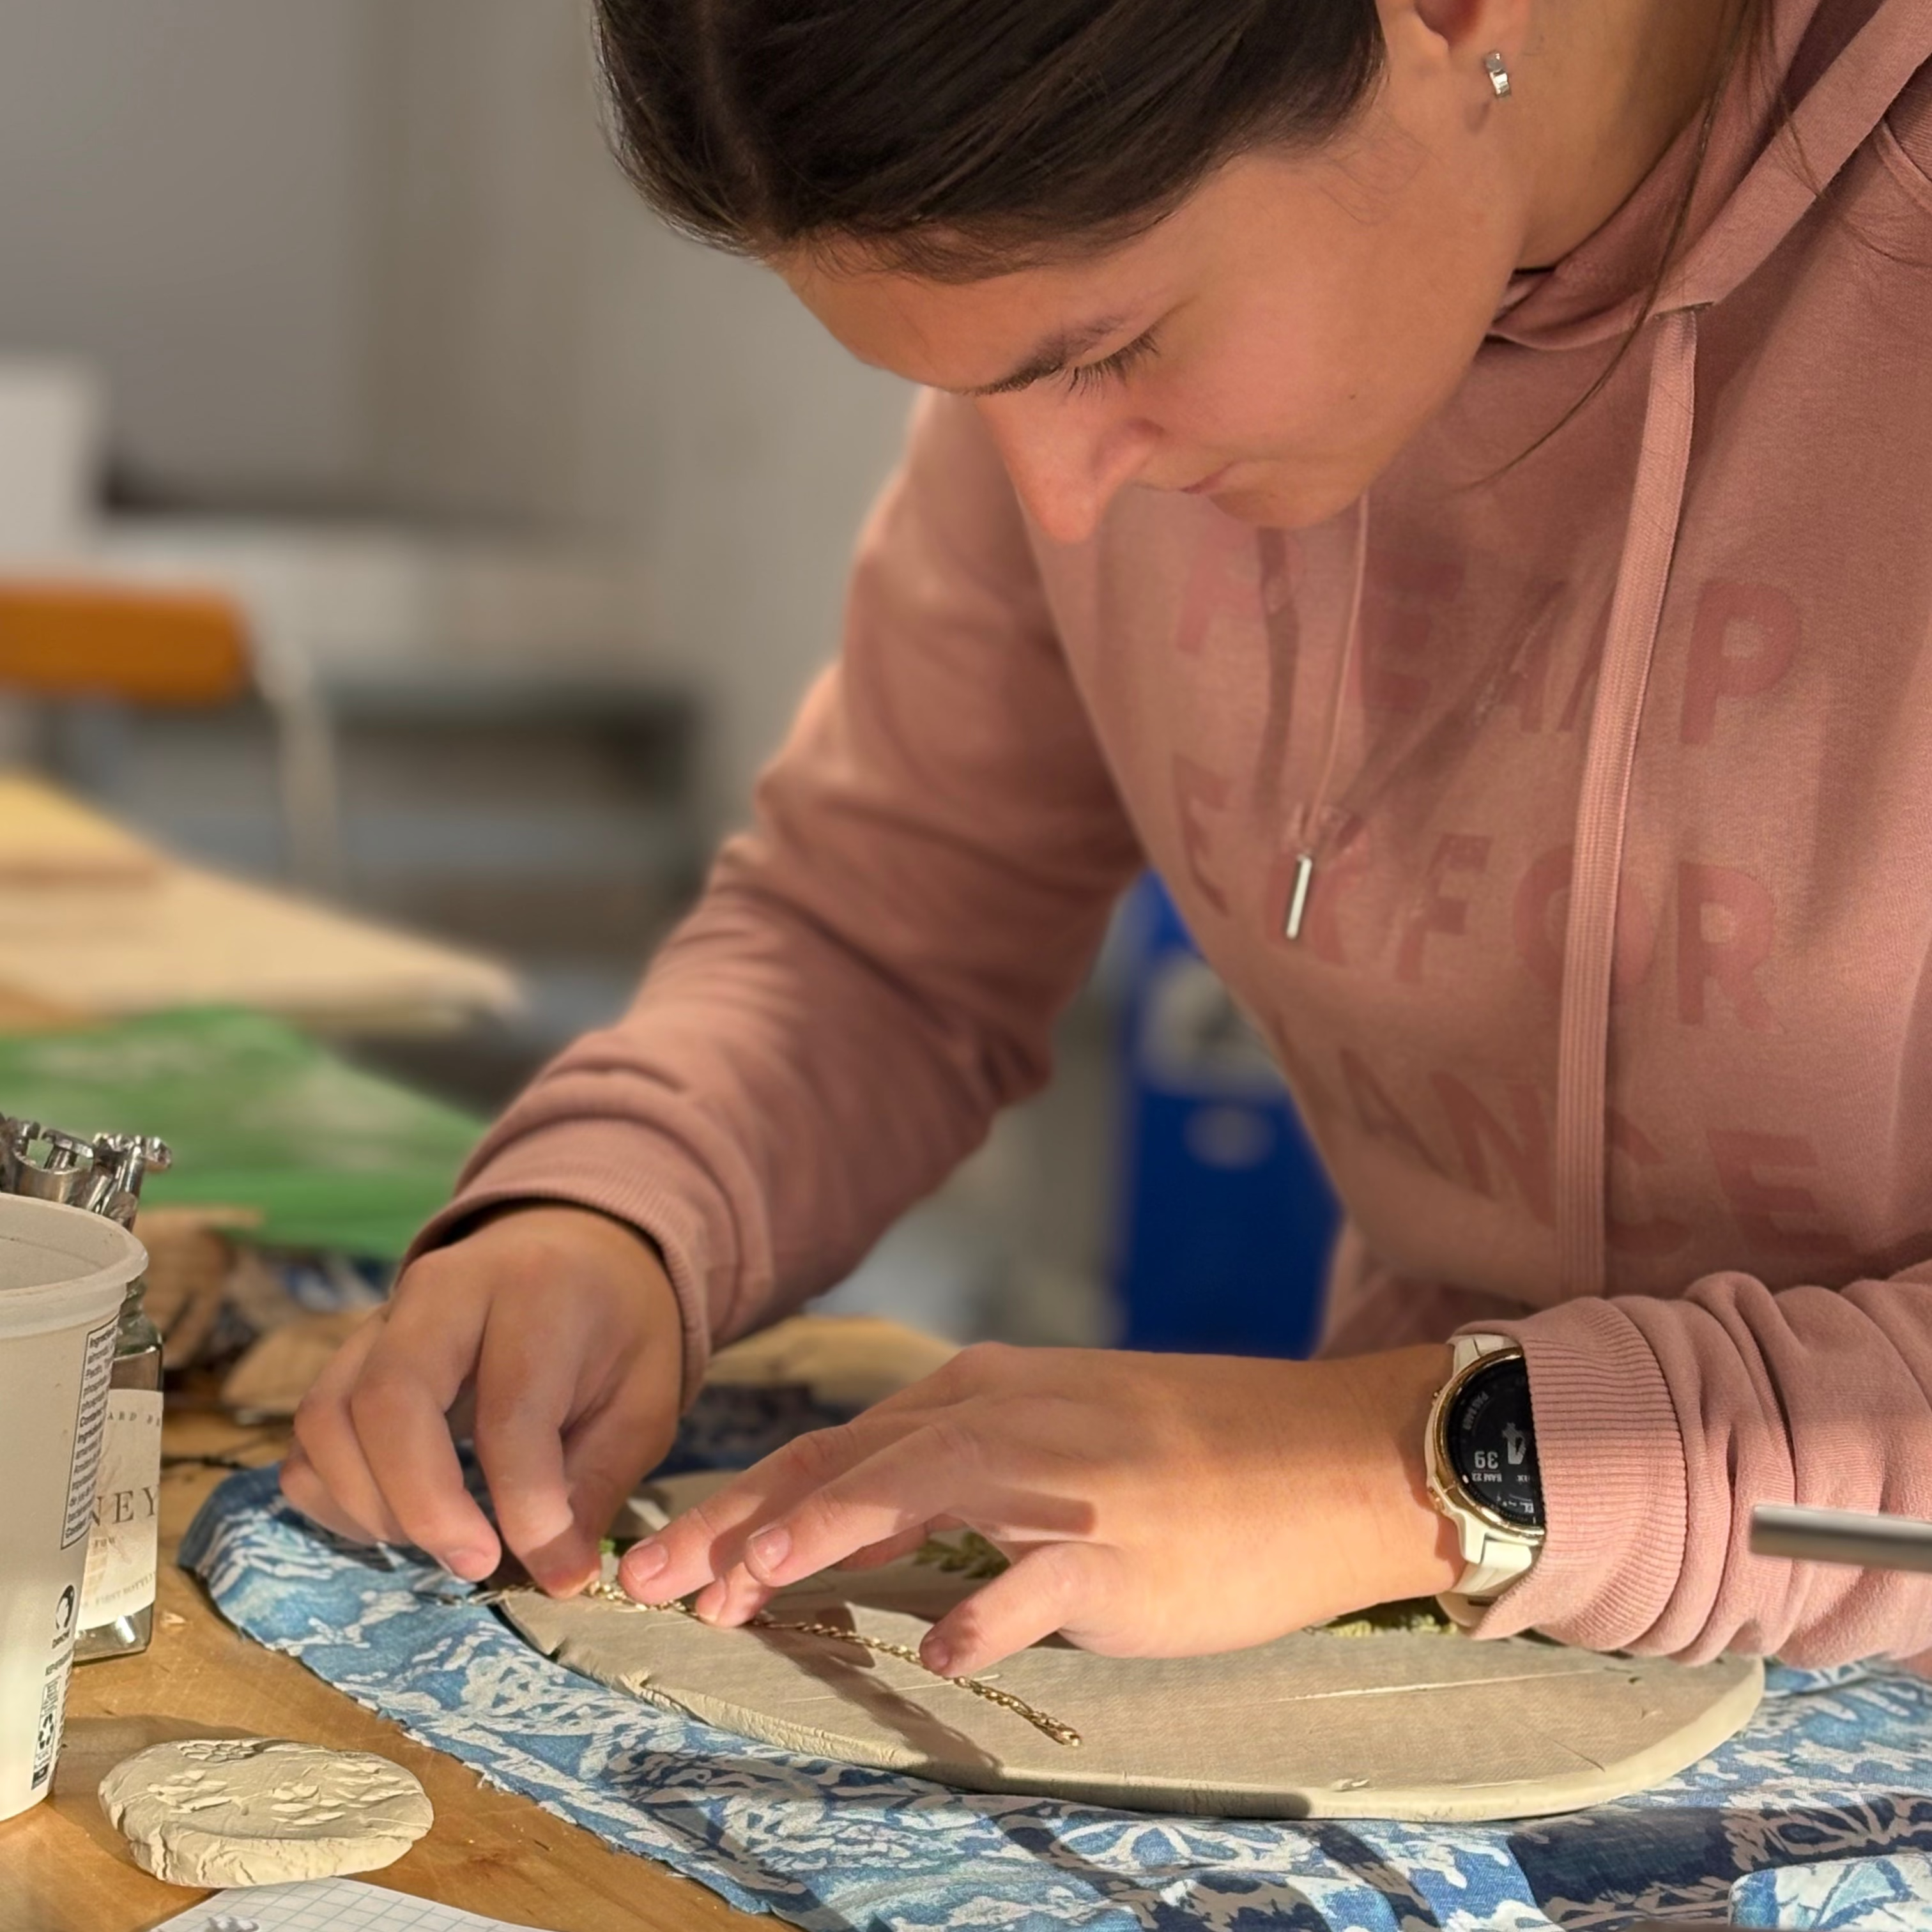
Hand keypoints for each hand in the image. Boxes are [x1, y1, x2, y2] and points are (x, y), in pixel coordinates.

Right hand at [282, 1203, 684, 1593]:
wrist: (573, 1253)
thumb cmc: (615, 1331)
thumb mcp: (643, 1401)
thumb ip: (597, 1484)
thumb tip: (559, 1576)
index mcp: (536, 1291)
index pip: (510, 1409)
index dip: (525, 1504)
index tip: (555, 1565)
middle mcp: (443, 1291)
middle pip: (388, 1401)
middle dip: (425, 1506)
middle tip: (476, 1563)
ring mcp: (381, 1318)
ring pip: (327, 1418)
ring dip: (371, 1505)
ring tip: (442, 1540)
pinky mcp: (347, 1354)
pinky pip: (308, 1435)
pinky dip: (336, 1495)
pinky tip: (399, 1520)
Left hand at [620, 1340, 1458, 1673]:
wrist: (1328, 1455)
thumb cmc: (1194, 1454)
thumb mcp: (1058, 1437)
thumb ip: (959, 1475)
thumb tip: (864, 1537)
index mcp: (982, 1394)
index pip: (836, 1447)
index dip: (745, 1504)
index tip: (670, 1559)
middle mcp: (1004, 1421)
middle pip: (845, 1465)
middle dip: (741, 1524)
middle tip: (654, 1581)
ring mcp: (1059, 1481)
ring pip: (916, 1489)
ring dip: (825, 1534)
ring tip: (746, 1586)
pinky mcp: (1120, 1546)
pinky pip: (1039, 1581)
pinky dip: (989, 1612)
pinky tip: (948, 1656)